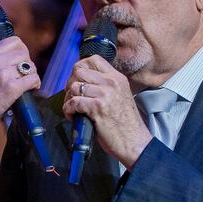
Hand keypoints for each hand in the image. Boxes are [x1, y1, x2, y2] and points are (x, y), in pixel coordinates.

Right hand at [0, 35, 39, 129]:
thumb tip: (18, 57)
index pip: (15, 41)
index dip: (21, 50)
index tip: (20, 60)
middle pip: (24, 54)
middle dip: (27, 65)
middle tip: (23, 75)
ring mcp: (4, 74)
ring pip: (31, 67)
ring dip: (32, 75)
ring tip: (26, 83)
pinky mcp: (12, 88)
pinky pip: (33, 79)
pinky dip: (35, 85)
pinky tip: (31, 89)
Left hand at [62, 54, 151, 168]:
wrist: (134, 142)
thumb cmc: (125, 124)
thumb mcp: (120, 97)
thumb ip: (105, 87)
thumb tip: (82, 82)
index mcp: (117, 78)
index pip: (93, 59)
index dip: (79, 67)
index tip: (76, 80)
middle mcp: (112, 82)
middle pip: (79, 70)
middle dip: (70, 83)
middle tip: (72, 96)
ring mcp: (105, 94)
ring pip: (74, 86)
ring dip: (68, 99)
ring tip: (72, 109)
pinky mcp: (97, 108)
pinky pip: (73, 102)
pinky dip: (68, 110)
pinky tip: (72, 116)